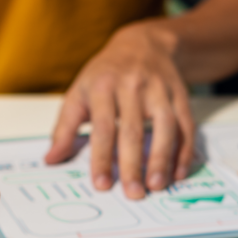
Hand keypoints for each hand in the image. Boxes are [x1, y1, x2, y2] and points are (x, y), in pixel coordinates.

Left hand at [45, 21, 195, 198]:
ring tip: (156, 186)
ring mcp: (159, 90)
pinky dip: (185, 150)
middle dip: (133, 165)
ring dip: (162, 158)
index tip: (102, 185)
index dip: (101, 158)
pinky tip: (179, 172)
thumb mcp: (78, 93)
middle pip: (133, 130)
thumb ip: (65, 128)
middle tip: (133, 194)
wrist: (142, 44)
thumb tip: (51, 159)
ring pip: (165, 127)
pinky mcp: (180, 95)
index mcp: (102, 87)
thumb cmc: (105, 74)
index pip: (102, 128)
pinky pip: (186, 125)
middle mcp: (132, 86)